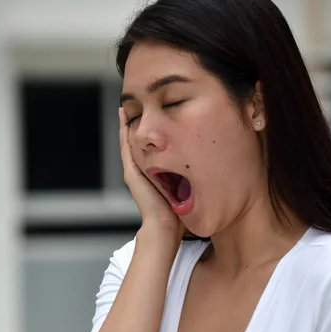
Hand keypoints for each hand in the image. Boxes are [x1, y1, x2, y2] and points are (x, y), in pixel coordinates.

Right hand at [119, 108, 184, 241]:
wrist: (166, 227)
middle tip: (136, 103)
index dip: (150, 131)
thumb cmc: (179, 213)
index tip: (155, 113)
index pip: (150, 147)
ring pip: (128, 141)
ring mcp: (133, 171)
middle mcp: (140, 171)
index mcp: (152, 174)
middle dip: (138, 123)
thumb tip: (207, 164)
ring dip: (128, 122)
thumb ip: (189, 176)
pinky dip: (124, 130)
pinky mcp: (131, 172)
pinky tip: (123, 115)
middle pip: (136, 141)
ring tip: (126, 104)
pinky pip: (126, 145)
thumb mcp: (186, 187)